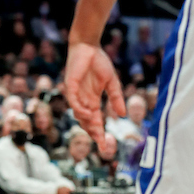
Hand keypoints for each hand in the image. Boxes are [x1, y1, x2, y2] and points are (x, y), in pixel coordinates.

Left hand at [64, 42, 124, 158]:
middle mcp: (83, 99)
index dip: (99, 133)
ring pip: (78, 113)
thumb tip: (123, 114)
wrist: (89, 46)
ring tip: (95, 127)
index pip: (95, 120)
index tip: (105, 146)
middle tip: (100, 141)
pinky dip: (79, 109)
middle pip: (86, 121)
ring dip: (86, 122)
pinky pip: (73, 101)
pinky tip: (87, 113)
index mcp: (92, 100)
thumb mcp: (112, 83)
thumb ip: (116, 98)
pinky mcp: (70, 85)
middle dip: (93, 132)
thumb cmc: (99, 62)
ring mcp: (76, 93)